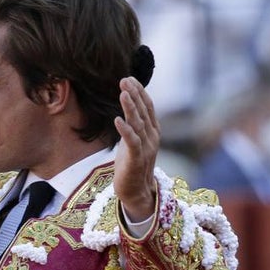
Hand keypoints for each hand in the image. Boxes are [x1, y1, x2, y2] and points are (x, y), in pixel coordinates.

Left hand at [113, 76, 159, 221]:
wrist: (136, 191)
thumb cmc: (132, 164)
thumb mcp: (134, 140)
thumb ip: (134, 124)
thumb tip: (128, 106)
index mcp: (152, 131)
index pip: (147, 107)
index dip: (140, 92)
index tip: (129, 78)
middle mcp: (152, 137)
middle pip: (143, 111)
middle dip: (135, 94)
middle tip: (125, 79)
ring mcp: (145, 148)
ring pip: (138, 124)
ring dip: (130, 107)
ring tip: (123, 93)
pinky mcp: (136, 159)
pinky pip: (131, 142)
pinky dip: (125, 130)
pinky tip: (117, 119)